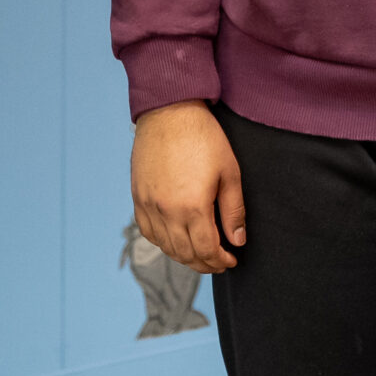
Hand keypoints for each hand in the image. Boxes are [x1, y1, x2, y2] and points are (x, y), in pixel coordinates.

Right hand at [131, 100, 244, 273]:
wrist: (169, 112)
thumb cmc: (203, 138)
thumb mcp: (229, 172)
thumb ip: (233, 211)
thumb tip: (237, 240)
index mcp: (193, 207)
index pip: (206, 250)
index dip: (221, 261)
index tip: (231, 261)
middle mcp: (167, 211)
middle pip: (185, 253)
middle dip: (205, 263)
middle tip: (219, 262)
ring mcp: (148, 205)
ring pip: (165, 246)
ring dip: (184, 256)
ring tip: (199, 254)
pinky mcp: (137, 197)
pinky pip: (147, 232)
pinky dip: (162, 243)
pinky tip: (174, 240)